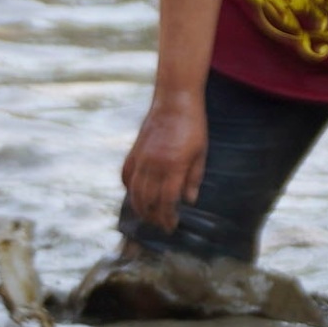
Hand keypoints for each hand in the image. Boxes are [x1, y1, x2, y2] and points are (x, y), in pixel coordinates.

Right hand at [122, 95, 207, 226]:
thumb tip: (189, 200)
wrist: (174, 101)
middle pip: (148, 199)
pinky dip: (128, 188)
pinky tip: (134, 194)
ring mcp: (142, 157)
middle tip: (160, 225)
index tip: (171, 226)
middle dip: (154, 217)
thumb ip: (193, 178)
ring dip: (140, 207)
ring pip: (134, 191)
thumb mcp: (201, 154)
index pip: (167, 200)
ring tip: (147, 216)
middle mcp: (154, 164)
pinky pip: (126, 175)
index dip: (168, 216)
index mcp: (174, 165)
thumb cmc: (193, 126)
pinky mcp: (134, 151)